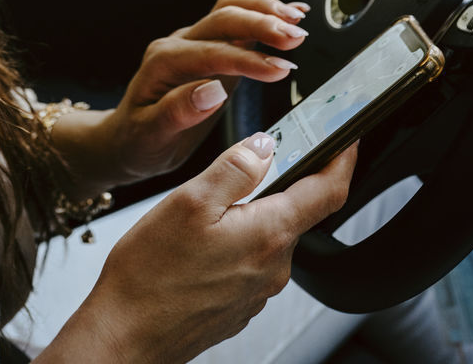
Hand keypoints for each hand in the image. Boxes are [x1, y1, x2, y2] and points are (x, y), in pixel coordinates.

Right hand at [49, 136, 356, 363]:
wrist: (125, 335)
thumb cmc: (150, 275)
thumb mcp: (190, 201)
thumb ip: (235, 168)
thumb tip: (266, 145)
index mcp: (268, 235)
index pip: (328, 192)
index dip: (343, 158)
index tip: (346, 138)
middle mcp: (272, 267)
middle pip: (297, 211)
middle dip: (282, 181)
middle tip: (254, 157)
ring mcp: (258, 290)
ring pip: (270, 234)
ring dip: (253, 211)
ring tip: (211, 201)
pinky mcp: (240, 303)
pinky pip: (251, 259)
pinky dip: (238, 238)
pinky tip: (203, 238)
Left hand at [100, 0, 308, 184]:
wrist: (126, 139)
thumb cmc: (137, 141)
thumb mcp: (151, 136)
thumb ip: (178, 111)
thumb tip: (212, 90)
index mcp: (164, 63)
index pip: (212, 52)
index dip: (249, 59)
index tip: (280, 70)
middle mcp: (178, 44)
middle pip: (223, 18)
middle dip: (262, 24)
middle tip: (297, 37)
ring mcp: (194, 42)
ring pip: (230, 9)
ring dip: (265, 11)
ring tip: (298, 21)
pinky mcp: (209, 48)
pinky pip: (236, 21)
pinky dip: (263, 13)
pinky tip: (290, 14)